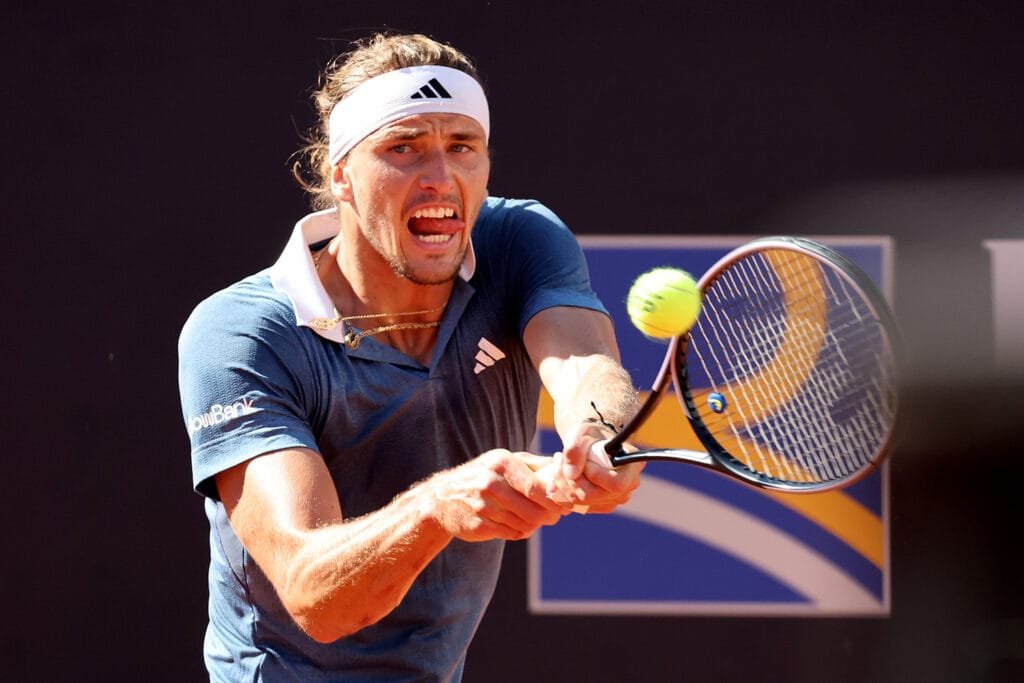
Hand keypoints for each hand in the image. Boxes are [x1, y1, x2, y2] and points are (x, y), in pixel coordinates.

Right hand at [420, 449, 572, 541]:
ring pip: (525, 524)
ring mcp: (483, 506)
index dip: (557, 499)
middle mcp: (491, 483)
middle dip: (551, 515)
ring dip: (537, 525)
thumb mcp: (503, 461)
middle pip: (535, 510)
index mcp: (501, 463)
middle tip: (557, 516)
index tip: (568, 503)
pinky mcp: (479, 525)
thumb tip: (565, 466)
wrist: (441, 498)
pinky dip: (521, 532)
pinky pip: (511, 534)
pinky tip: (519, 525)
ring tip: (538, 520)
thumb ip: (534, 464)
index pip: (538, 488)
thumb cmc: (482, 476)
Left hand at [540, 422, 643, 513]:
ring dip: (563, 484)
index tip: (584, 460)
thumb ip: (575, 450)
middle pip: (595, 496)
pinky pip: (577, 506)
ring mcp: (615, 499)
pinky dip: (564, 492)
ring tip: (558, 464)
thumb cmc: (590, 436)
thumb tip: (571, 474)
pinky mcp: (600, 506)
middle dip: (571, 479)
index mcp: (632, 466)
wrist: (589, 445)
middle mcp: (628, 487)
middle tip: (558, 458)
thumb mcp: (581, 434)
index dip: (594, 475)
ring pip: (583, 502)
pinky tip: (560, 476)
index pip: (615, 484)